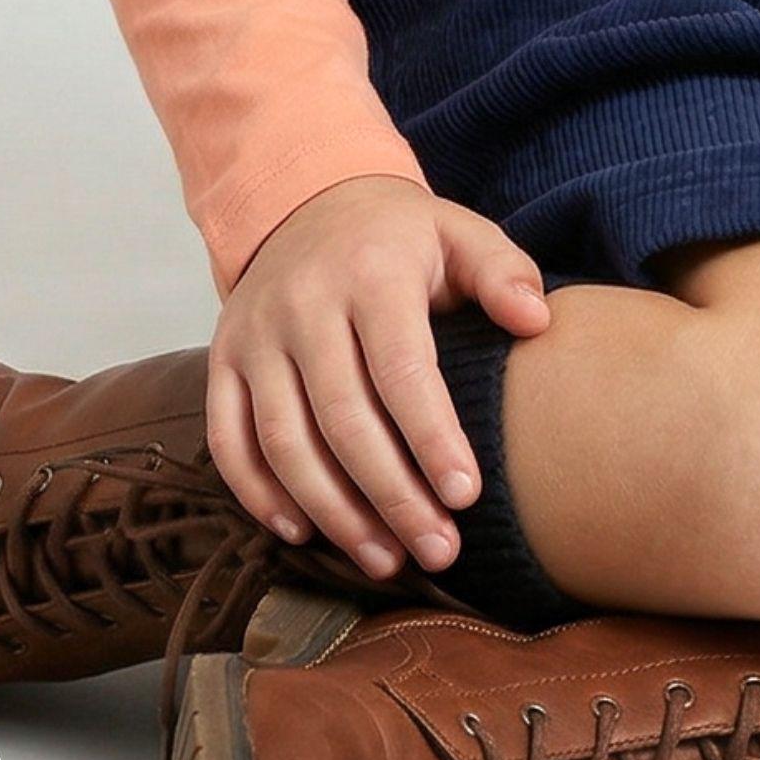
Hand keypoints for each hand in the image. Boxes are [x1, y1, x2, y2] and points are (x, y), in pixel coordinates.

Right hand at [206, 174, 552, 578]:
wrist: (306, 201)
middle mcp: (303, 304)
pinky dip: (260, 494)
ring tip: (386, 558)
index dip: (432, 438)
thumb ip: (501, 272)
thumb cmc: (398, 237)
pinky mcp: (222, 360)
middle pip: (343, 418)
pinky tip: (304, 532)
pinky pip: (229, 439)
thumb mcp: (458, 233)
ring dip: (334, 512)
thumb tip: (536, 320)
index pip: (400, 369)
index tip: (466, 495)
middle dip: (393, 496)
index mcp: (370, 272)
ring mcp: (254, 334)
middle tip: (438, 549)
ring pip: (284, 441)